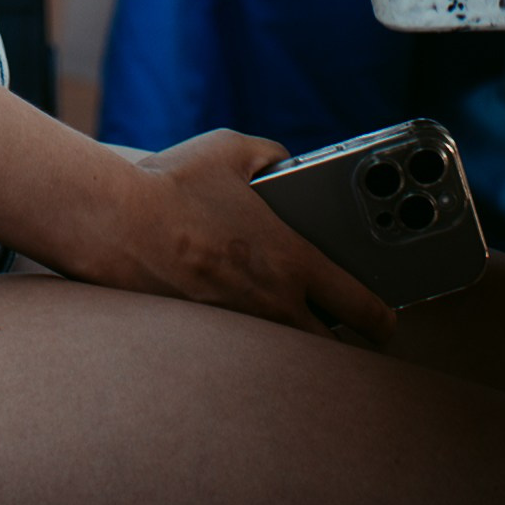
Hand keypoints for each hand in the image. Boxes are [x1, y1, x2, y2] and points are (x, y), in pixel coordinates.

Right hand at [52, 131, 392, 344]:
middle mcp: (277, 304)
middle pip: (334, 349)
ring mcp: (244, 327)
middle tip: (344, 328)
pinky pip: (249, 353)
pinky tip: (247, 321)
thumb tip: (289, 165)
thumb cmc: (177, 183)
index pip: (363, 309)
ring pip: (292, 355)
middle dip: (344, 341)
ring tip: (299, 325)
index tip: (385, 321)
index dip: (383, 320)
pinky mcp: (212, 338)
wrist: (119, 223)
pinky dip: (256, 344)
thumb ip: (273, 155)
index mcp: (294, 260)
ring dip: (300, 344)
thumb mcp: (233, 149)